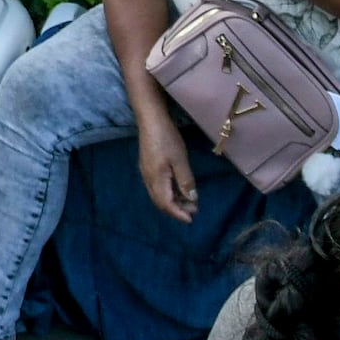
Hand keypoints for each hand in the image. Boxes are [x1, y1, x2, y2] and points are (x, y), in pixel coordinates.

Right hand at [134, 96, 198, 222]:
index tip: (191, 219)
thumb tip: (191, 199)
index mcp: (156, 180)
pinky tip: (177, 188)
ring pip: (158, 195)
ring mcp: (146, 172)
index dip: (178, 214)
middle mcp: (148, 179)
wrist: (150, 119)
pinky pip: (157, 187)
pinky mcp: (147, 166)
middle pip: (160, 202)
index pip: (166, 204)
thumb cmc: (166, 138)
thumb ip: (185, 181)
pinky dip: (168, 193)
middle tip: (193, 210)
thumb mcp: (180, 160)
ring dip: (173, 201)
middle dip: (176, 209)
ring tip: (188, 200)